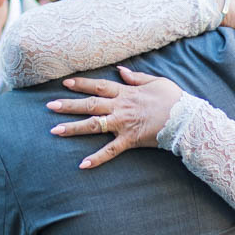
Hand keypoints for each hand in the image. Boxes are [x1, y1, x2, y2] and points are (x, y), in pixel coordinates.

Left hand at [46, 66, 182, 168]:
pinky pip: (110, 150)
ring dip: (73, 128)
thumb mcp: (155, 81)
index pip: (99, 86)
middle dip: (68, 105)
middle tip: (49, 105)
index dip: (81, 84)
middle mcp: (120, 107)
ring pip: (93, 125)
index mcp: (126, 92)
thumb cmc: (173, 98)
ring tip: (54, 130)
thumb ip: (136, 77)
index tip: (65, 83)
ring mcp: (123, 124)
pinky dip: (96, 158)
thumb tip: (121, 70)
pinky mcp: (129, 140)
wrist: (185, 118)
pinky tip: (82, 164)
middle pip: (90, 104)